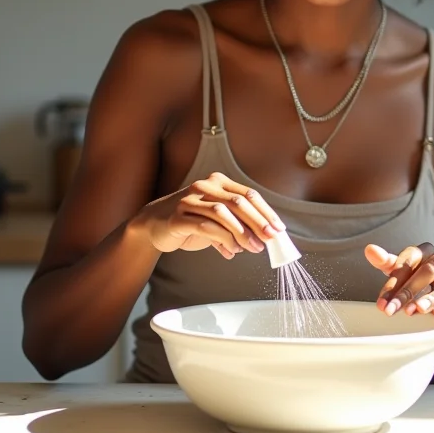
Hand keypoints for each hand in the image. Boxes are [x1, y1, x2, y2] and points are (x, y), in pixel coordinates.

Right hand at [134, 172, 285, 258]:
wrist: (155, 225)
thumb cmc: (191, 220)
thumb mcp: (217, 219)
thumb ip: (238, 225)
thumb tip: (263, 240)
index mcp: (218, 183)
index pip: (248, 194)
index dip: (266, 212)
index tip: (278, 229)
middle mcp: (205, 186)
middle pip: (239, 202)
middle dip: (258, 222)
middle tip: (270, 239)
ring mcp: (190, 200)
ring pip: (223, 213)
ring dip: (242, 233)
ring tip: (252, 248)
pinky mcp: (178, 216)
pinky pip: (205, 226)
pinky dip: (222, 239)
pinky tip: (231, 250)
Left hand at [365, 242, 433, 337]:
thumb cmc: (424, 288)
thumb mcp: (404, 276)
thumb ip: (388, 264)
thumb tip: (369, 249)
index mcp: (425, 253)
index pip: (409, 259)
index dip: (394, 279)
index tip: (381, 301)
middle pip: (426, 270)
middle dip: (407, 290)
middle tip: (392, 310)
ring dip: (429, 296)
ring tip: (415, 311)